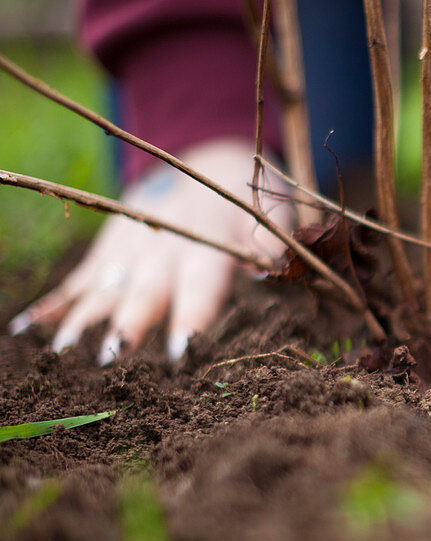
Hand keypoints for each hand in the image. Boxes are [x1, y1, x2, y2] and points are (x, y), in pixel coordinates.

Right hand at [8, 139, 290, 363]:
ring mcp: (129, 249)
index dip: (192, 315)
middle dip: (129, 324)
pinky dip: (52, 304)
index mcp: (208, 245)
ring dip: (82, 321)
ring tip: (62, 355)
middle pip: (144, 291)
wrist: (207, 164)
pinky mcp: (107, 251)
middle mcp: (163, 248)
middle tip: (114, 359)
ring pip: (103, 288)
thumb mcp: (271, 214)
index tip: (182, 349)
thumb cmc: (247, 204)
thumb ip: (274, 239)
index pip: (200, 284)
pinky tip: (26, 329)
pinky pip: (77, 280)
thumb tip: (277, 267)